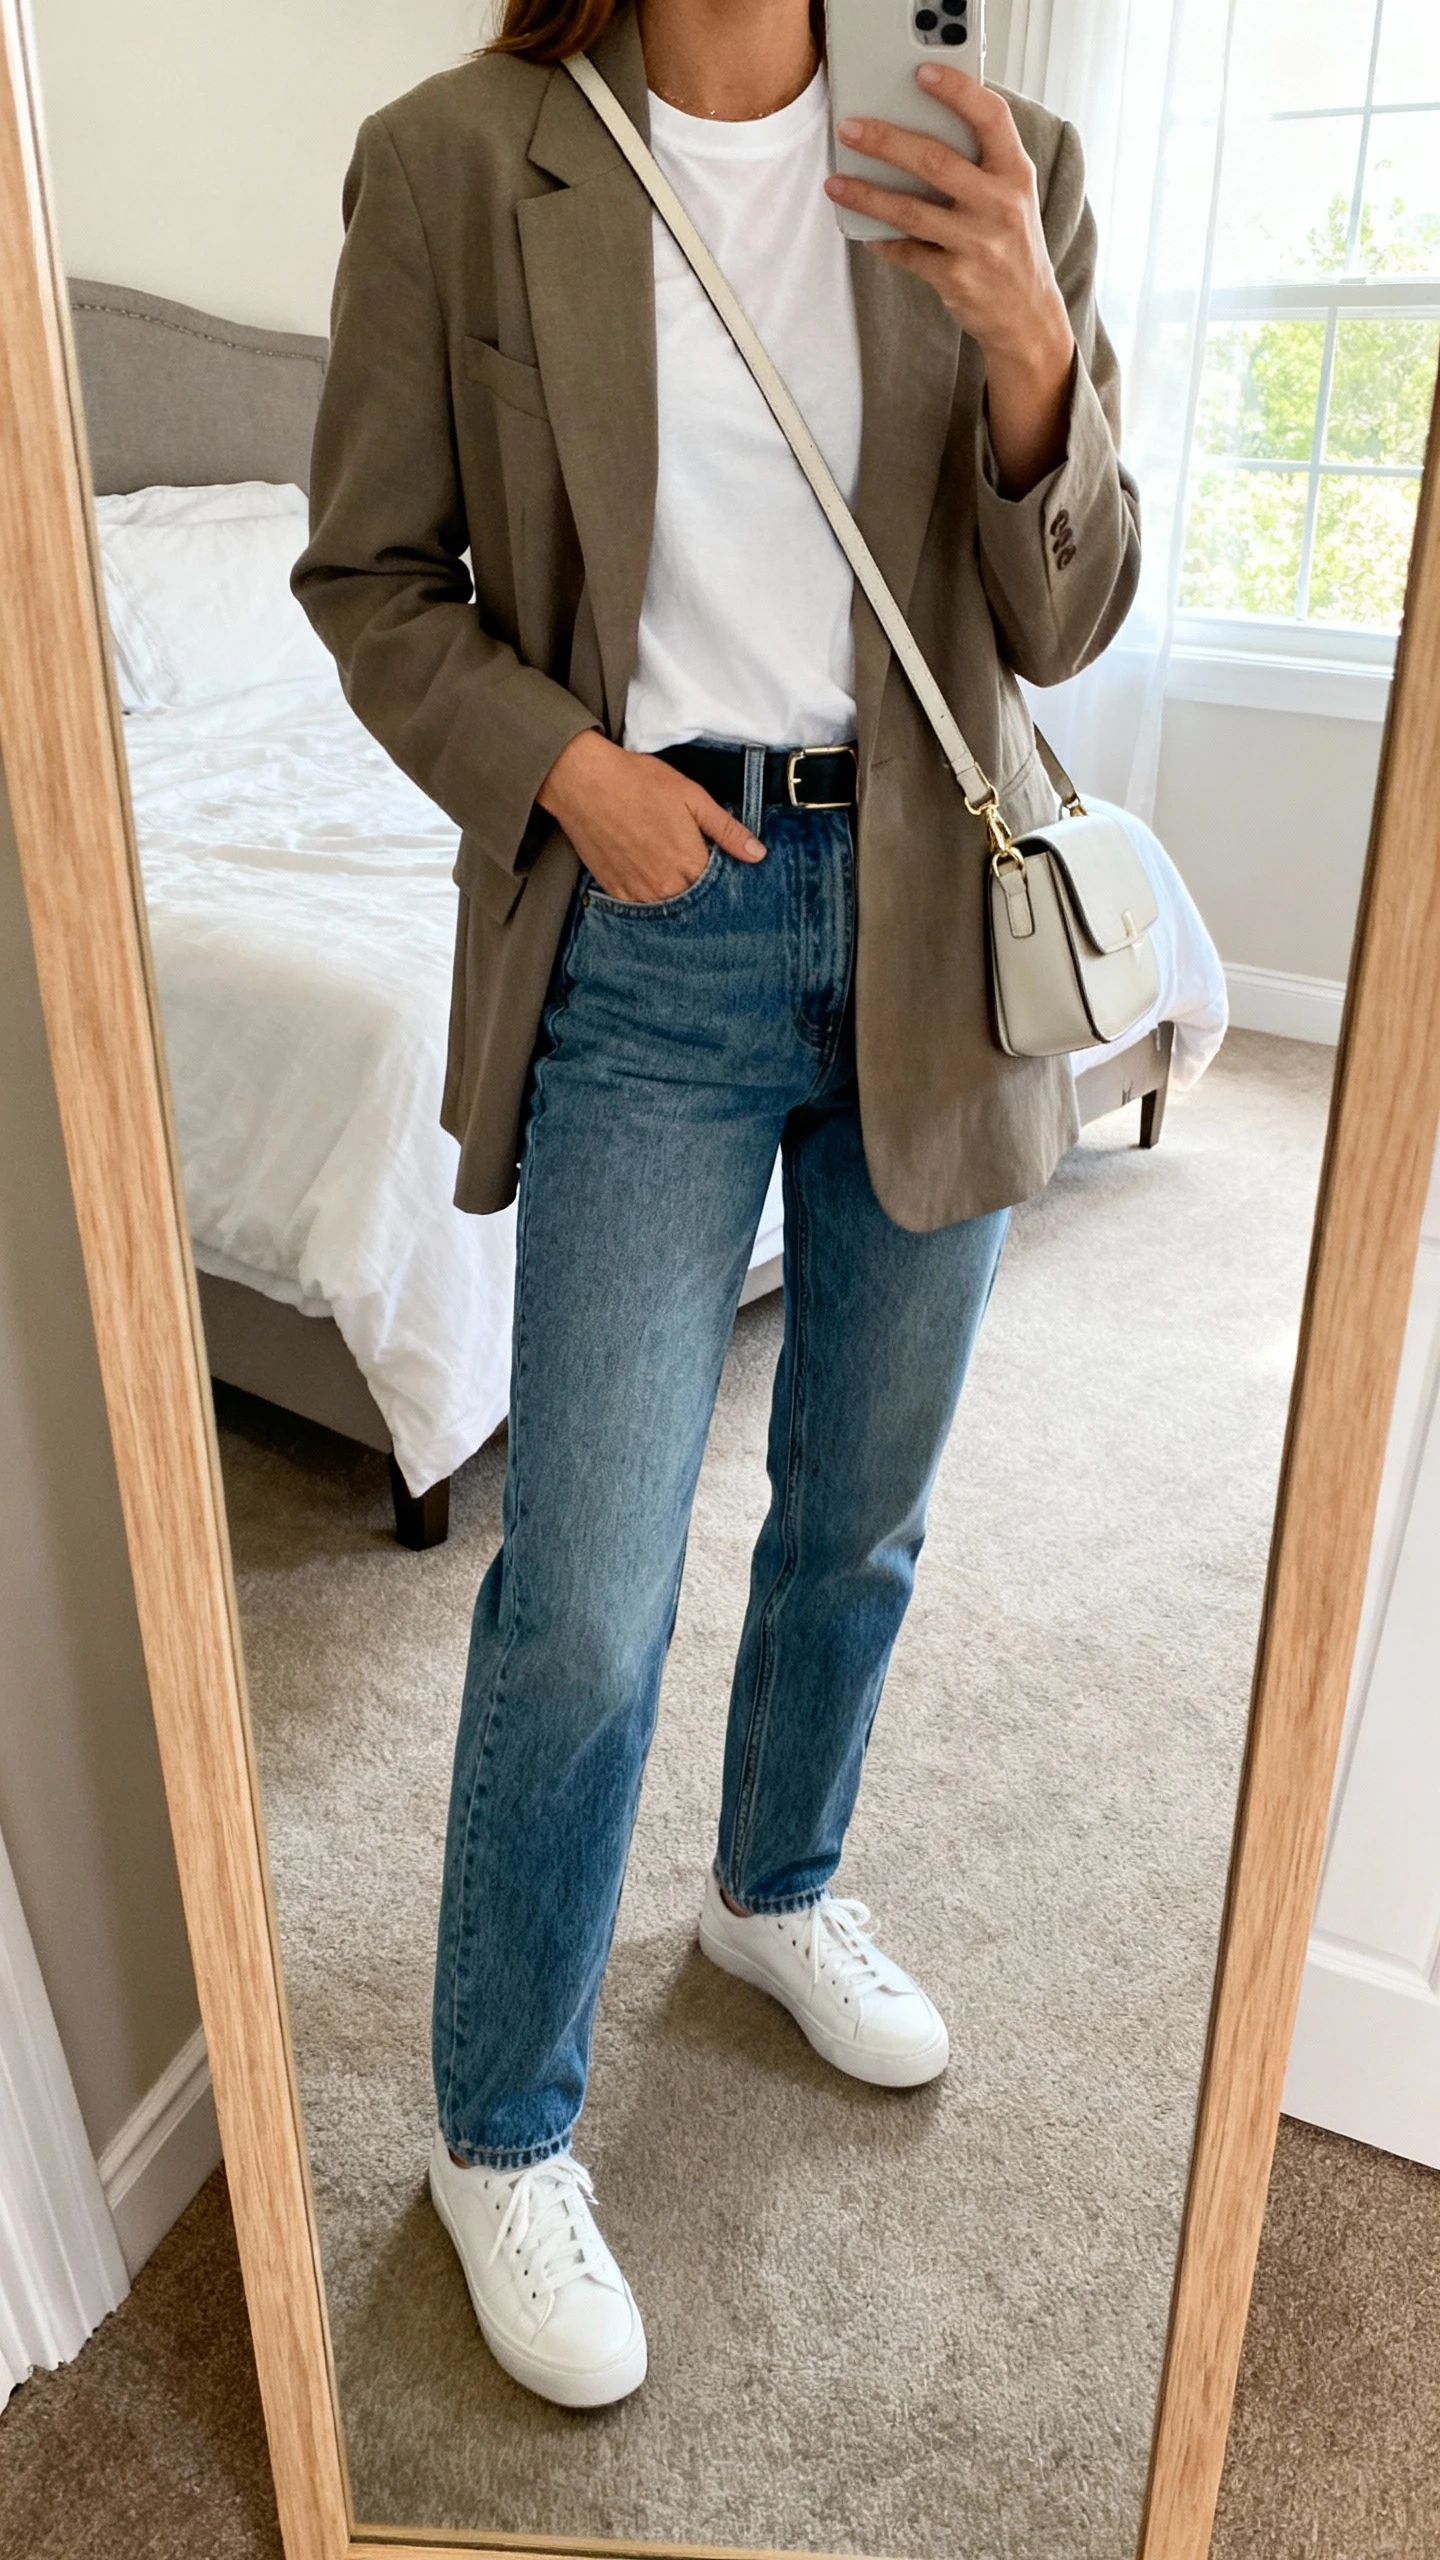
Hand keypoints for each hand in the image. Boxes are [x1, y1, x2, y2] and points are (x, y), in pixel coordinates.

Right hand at [536, 730, 765, 902]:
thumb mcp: (692, 797)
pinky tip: (651, 879)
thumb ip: (726, 830)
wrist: (583, 782)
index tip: (724, 867)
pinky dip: (650, 898)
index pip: (719, 888)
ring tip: (673, 872)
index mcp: (690, 863)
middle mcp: (665, 886)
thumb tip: (758, 853)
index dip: (724, 879)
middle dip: (702, 892)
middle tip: (695, 867)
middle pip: (695, 902)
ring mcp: (637, 892)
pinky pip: (640, 907)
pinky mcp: (614, 890)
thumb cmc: (638, 782)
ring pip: (668, 909)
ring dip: (676, 898)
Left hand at [824, 64, 1075, 495]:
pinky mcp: (955, 277)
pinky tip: (862, 230)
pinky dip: (881, 241)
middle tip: (851, 129)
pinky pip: (907, 253)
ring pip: (910, 211)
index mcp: (1016, 174)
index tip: (922, 74)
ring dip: (867, 195)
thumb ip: (981, 163)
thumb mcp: (1012, 196)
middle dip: (886, 142)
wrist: (1027, 314)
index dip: (957, 91)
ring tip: (836, 183)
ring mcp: (977, 243)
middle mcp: (999, 205)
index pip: (990, 117)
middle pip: (935, 162)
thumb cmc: (1011, 244)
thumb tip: (918, 129)